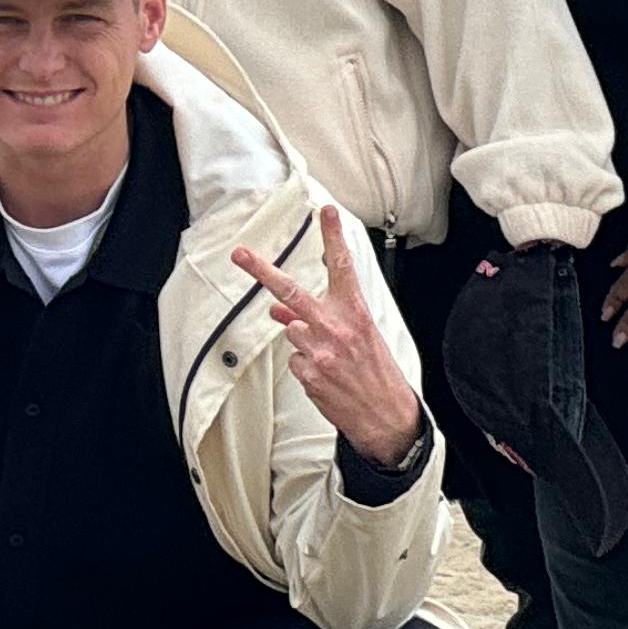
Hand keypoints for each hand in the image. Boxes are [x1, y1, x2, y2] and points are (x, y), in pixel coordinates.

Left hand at [230, 204, 424, 466]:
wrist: (387, 416)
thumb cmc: (375, 371)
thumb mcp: (359, 337)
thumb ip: (322, 317)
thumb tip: (278, 309)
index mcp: (356, 312)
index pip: (342, 267)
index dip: (333, 237)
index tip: (326, 212)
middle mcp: (336, 327)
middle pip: (290, 290)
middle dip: (261, 270)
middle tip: (239, 253)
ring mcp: (319, 350)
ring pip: (291, 330)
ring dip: (303, 340)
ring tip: (330, 358)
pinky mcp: (308, 373)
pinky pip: (294, 359)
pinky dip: (306, 366)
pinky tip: (326, 376)